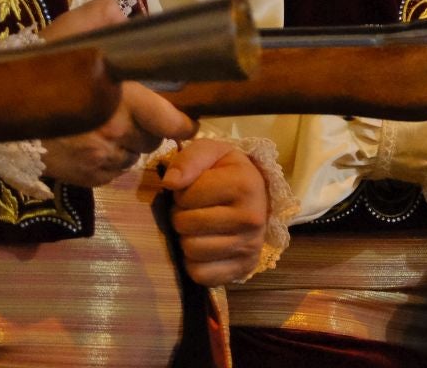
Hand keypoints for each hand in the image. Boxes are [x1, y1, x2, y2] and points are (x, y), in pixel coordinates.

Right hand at [40, 0, 195, 187]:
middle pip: (154, 138)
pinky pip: (114, 172)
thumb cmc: (36, 70)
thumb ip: (102, 17)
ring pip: (134, 155)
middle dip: (151, 126)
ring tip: (110, 124)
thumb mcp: (66, 32)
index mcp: (119, 100)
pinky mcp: (88, 179)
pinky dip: (112, 159)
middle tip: (135, 110)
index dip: (182, 119)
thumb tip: (127, 18)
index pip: (170, 120)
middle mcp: (115, 135)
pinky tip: (95, 142)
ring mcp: (101, 162)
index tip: (186, 117)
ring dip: (130, 143)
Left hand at [159, 139, 269, 283]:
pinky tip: (204, 245)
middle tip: (193, 209)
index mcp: (245, 184)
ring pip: (191, 250)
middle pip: (186, 224)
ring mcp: (250, 246)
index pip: (187, 196)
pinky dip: (194, 263)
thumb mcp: (211, 152)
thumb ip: (189, 159)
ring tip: (198, 227)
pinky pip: (201, 275)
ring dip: (186, 238)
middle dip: (181, 215)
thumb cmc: (228, 172)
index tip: (193, 189)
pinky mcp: (244, 269)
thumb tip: (169, 183)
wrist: (256, 196)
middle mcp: (252, 218)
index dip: (181, 192)